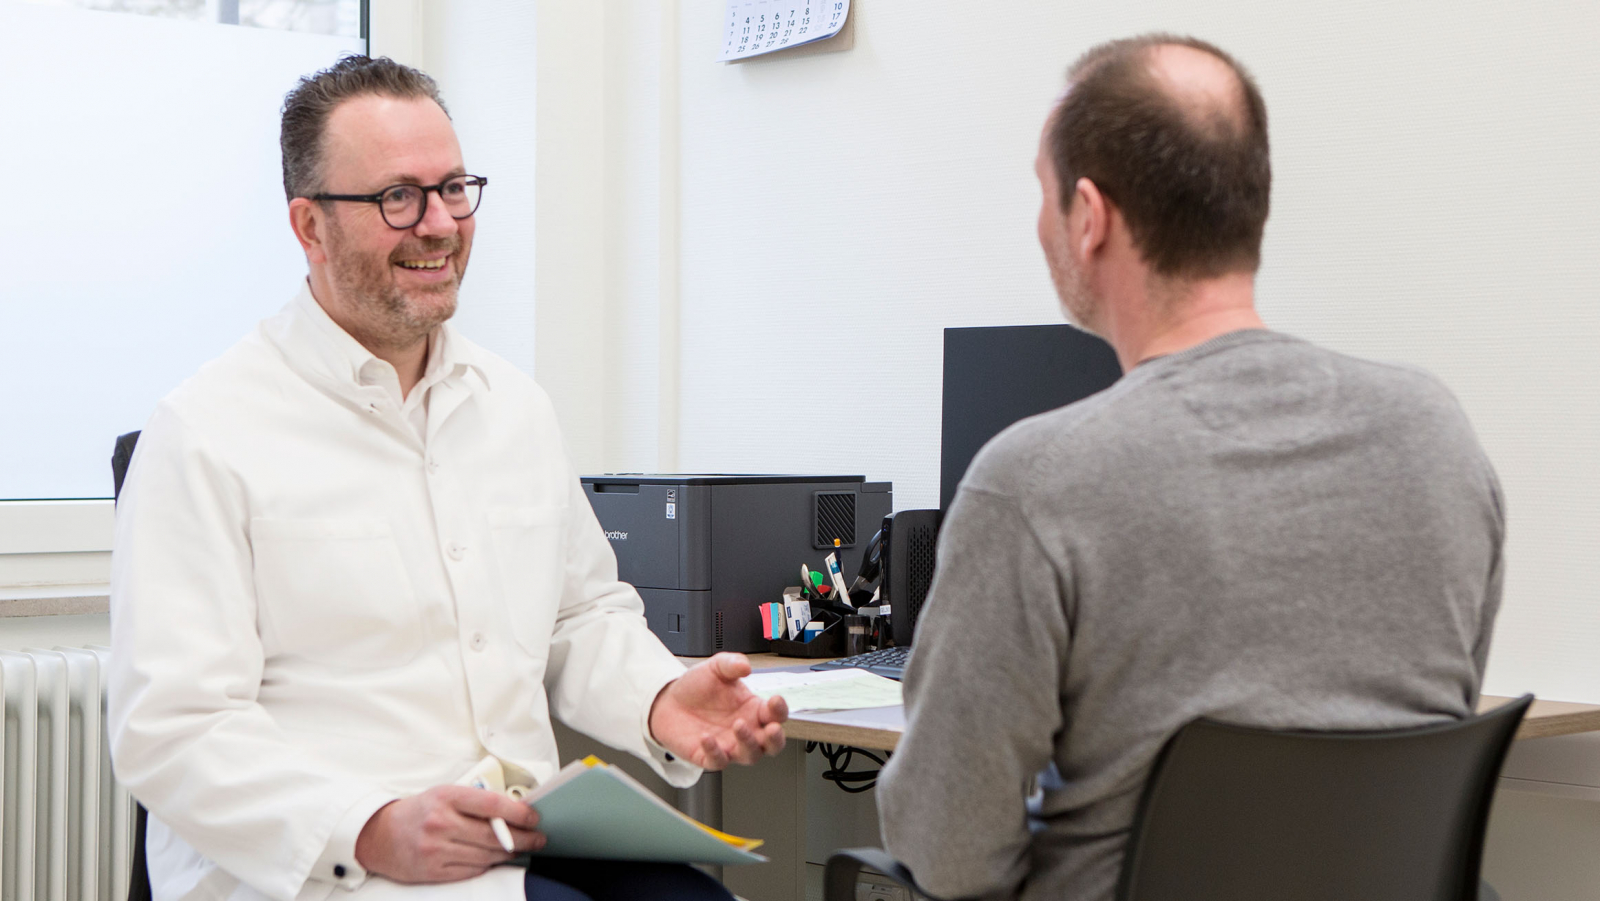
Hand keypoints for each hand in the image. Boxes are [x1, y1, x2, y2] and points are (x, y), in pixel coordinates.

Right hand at [354, 785, 543, 883]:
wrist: (379, 834)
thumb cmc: (419, 811)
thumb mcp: (445, 795)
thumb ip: (476, 802)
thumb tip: (513, 813)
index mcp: (446, 797)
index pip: (492, 805)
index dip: (519, 813)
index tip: (535, 818)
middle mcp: (440, 823)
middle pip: (493, 836)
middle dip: (522, 838)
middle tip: (538, 839)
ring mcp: (435, 849)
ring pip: (485, 856)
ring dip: (507, 854)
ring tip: (520, 849)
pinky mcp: (432, 871)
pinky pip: (470, 871)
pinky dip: (486, 865)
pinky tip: (493, 860)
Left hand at [648, 652, 788, 768]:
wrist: (667, 701)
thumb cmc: (696, 687)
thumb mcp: (716, 668)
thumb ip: (732, 663)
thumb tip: (746, 666)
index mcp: (753, 709)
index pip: (777, 715)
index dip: (780, 710)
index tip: (775, 700)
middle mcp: (746, 730)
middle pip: (773, 744)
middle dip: (775, 739)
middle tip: (771, 729)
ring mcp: (729, 745)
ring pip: (750, 756)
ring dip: (748, 743)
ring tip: (738, 725)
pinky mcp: (709, 757)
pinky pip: (718, 761)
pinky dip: (715, 752)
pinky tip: (707, 737)